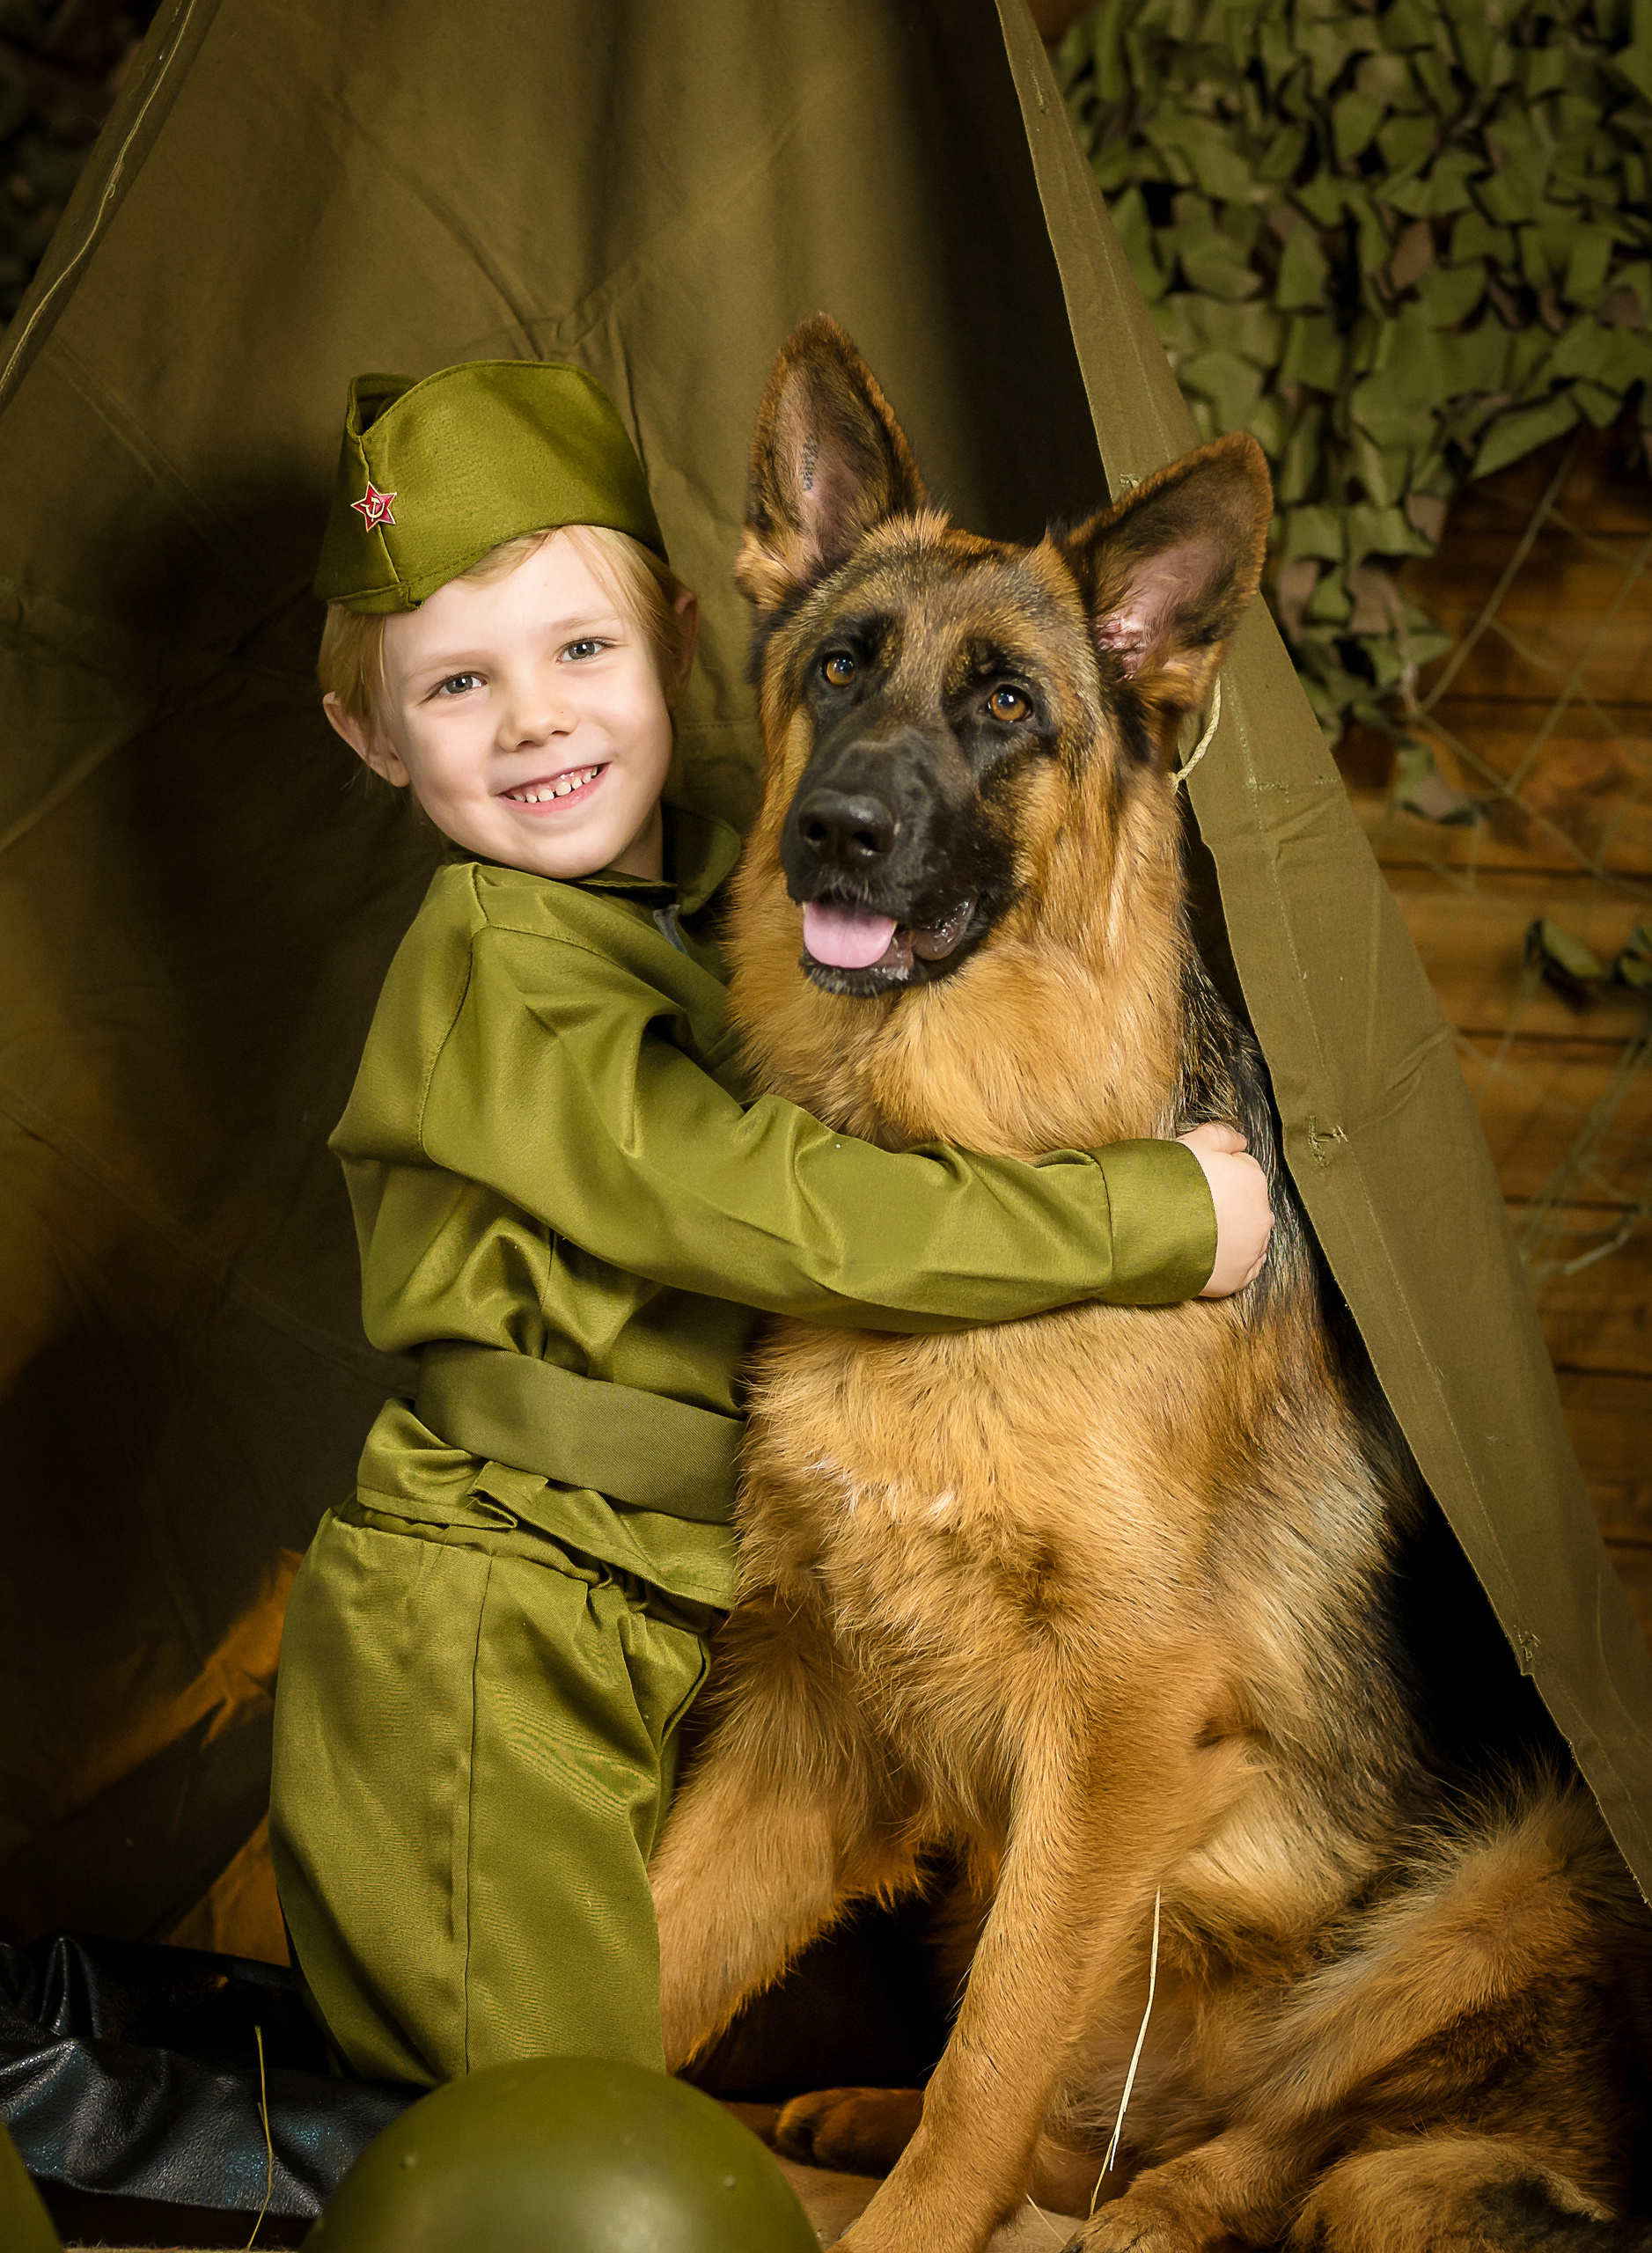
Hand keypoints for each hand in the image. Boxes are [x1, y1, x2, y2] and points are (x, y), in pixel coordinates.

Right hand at [1179, 1121, 1272, 1297]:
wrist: (1148, 1227)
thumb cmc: (1169, 1182)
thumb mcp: (1194, 1142)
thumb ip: (1222, 1135)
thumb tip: (1240, 1140)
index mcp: (1252, 1180)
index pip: (1244, 1171)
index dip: (1221, 1174)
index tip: (1201, 1180)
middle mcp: (1260, 1216)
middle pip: (1248, 1206)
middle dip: (1229, 1205)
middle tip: (1196, 1207)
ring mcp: (1250, 1250)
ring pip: (1249, 1238)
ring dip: (1233, 1235)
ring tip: (1201, 1234)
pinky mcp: (1236, 1278)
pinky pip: (1244, 1271)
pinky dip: (1233, 1263)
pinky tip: (1214, 1257)